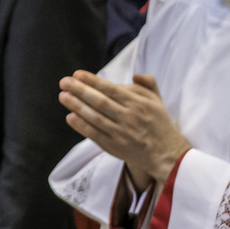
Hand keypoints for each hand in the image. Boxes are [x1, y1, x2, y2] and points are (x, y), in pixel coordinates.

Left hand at [58, 70, 191, 189]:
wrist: (166, 155)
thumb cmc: (159, 124)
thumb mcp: (158, 101)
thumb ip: (148, 84)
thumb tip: (135, 74)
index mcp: (139, 103)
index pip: (111, 89)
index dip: (92, 81)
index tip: (76, 74)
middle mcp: (129, 117)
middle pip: (100, 102)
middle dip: (79, 90)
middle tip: (64, 82)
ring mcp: (121, 133)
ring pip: (95, 117)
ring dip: (76, 106)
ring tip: (63, 96)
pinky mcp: (115, 147)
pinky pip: (95, 134)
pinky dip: (81, 126)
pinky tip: (70, 116)